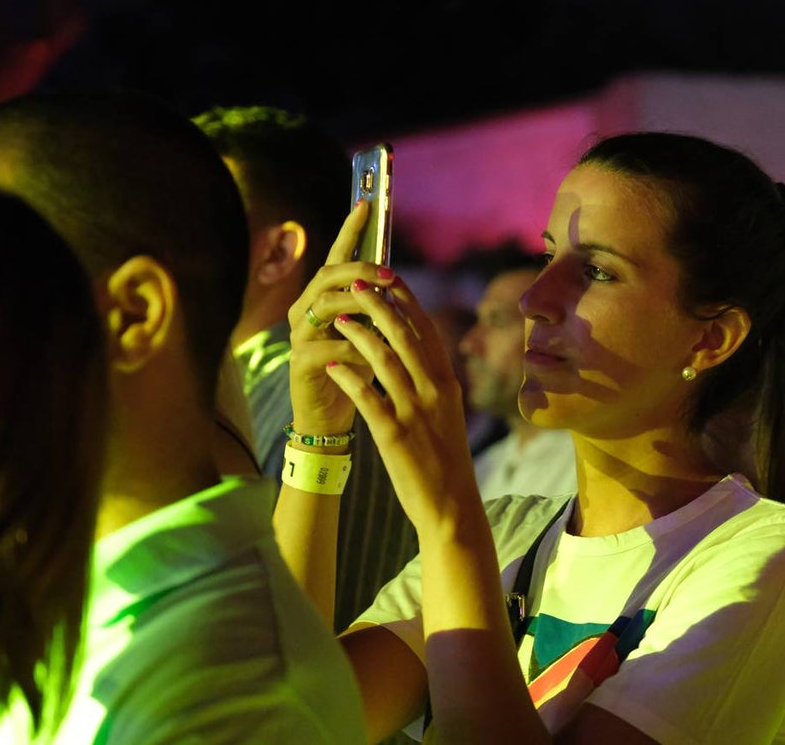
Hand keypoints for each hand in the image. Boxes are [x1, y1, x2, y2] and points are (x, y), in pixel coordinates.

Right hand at [288, 201, 391, 438]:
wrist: (331, 417)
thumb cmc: (354, 371)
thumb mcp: (370, 333)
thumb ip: (375, 306)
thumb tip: (393, 275)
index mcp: (323, 299)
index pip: (336, 257)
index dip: (350, 231)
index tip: (366, 204)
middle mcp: (305, 311)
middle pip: (328, 275)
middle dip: (360, 270)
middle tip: (389, 274)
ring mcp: (299, 335)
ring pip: (325, 305)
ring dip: (358, 306)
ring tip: (382, 310)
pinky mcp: (300, 362)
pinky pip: (327, 346)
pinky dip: (354, 347)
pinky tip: (372, 353)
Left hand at [324, 268, 480, 530]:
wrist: (452, 505)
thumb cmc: (446, 458)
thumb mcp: (447, 412)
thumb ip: (433, 381)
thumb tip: (417, 350)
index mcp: (447, 383)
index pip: (426, 331)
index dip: (406, 301)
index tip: (388, 278)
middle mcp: (434, 391)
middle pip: (405, 336)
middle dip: (379, 305)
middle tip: (357, 284)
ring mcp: (415, 412)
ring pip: (384, 361)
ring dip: (359, 334)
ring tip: (337, 318)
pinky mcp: (395, 436)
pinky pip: (368, 399)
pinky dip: (349, 378)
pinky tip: (332, 366)